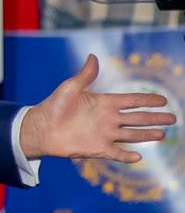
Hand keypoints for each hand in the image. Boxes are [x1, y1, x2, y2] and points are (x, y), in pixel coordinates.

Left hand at [20, 54, 174, 162]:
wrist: (40, 128)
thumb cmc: (54, 106)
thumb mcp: (70, 87)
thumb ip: (85, 75)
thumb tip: (93, 56)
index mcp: (104, 103)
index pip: (131, 100)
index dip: (147, 100)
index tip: (163, 99)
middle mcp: (108, 119)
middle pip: (137, 118)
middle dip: (155, 118)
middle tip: (173, 118)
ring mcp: (104, 134)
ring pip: (132, 135)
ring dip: (147, 135)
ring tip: (163, 135)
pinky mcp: (97, 149)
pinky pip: (116, 153)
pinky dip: (127, 156)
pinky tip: (139, 156)